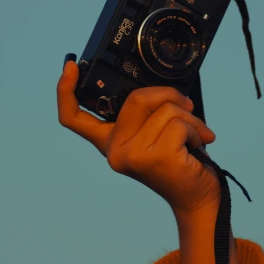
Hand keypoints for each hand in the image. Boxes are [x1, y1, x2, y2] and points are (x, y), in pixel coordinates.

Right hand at [57, 59, 220, 214]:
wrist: (197, 198)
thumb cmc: (180, 161)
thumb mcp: (154, 133)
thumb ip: (145, 113)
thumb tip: (160, 88)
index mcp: (109, 141)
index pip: (73, 118)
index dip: (65, 90)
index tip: (70, 66)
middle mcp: (113, 151)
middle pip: (136, 98)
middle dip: (168, 95)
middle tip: (187, 107)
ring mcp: (132, 155)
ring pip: (165, 109)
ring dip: (189, 117)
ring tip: (194, 136)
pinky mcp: (155, 158)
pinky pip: (179, 123)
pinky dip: (196, 129)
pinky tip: (197, 145)